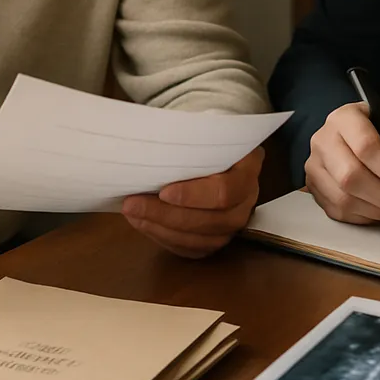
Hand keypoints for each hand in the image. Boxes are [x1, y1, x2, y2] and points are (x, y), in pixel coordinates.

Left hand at [122, 146, 263, 257]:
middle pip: (209, 221)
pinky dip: (163, 239)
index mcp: (247, 170)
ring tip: (132, 214)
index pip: (225, 191)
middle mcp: (246, 202)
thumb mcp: (203, 129)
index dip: (193, 196)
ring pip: (198, 240)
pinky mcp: (215, 240)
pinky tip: (143, 223)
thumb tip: (152, 146)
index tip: (162, 191)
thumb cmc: (205, 137)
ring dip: (160, 228)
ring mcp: (233, 226)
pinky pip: (190, 250)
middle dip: (165, 214)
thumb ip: (188, 139)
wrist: (214, 151)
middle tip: (131, 203)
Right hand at [305, 102, 379, 223]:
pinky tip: (377, 209)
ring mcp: (314, 165)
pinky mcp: (313, 187)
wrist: (354, 139)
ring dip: (375, 210)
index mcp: (346, 118)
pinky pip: (337, 211)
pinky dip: (363, 216)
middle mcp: (323, 139)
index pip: (365, 146)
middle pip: (350, 176)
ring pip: (343, 198)